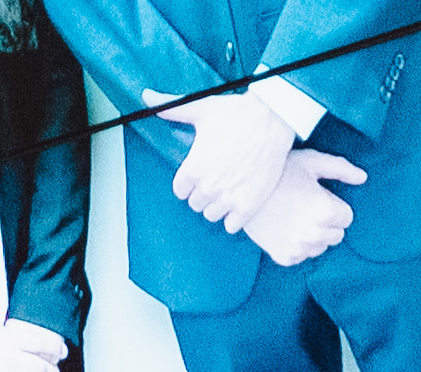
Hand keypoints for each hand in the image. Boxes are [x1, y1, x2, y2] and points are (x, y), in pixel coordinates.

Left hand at [166, 91, 300, 229]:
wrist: (274, 117)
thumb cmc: (236, 112)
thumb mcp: (200, 108)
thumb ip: (171, 108)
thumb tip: (146, 97)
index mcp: (192, 170)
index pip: (180, 190)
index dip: (190, 181)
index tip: (201, 171)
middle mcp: (207, 188)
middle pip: (195, 203)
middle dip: (204, 192)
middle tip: (218, 176)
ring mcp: (228, 199)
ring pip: (212, 215)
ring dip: (218, 205)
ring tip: (229, 187)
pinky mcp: (248, 206)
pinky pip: (231, 225)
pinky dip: (234, 217)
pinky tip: (241, 200)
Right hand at [236, 147, 364, 267]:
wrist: (243, 190)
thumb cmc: (280, 172)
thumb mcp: (312, 162)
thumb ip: (341, 169)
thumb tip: (363, 178)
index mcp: (326, 211)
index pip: (347, 218)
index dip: (334, 205)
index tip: (317, 197)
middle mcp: (314, 233)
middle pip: (336, 235)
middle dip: (327, 222)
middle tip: (305, 207)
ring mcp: (298, 247)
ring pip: (320, 247)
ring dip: (314, 235)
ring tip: (295, 218)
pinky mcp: (284, 256)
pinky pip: (302, 256)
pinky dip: (297, 245)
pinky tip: (285, 229)